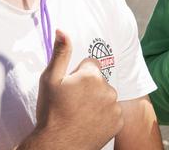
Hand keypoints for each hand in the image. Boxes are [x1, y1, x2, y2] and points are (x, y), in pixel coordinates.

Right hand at [17, 30, 122, 149]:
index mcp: (92, 76)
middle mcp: (108, 88)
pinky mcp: (118, 122)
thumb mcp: (50, 80)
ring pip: (107, 96)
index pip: (91, 64)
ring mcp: (114, 106)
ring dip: (98, 101)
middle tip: (74, 102)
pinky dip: (104, 116)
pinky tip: (90, 122)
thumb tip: (62, 30)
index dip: (79, 74)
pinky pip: (113, 112)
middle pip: (100, 80)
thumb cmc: (51, 112)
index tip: (71, 87)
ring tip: (81, 113)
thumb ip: (60, 53)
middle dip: (89, 87)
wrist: (57, 146)